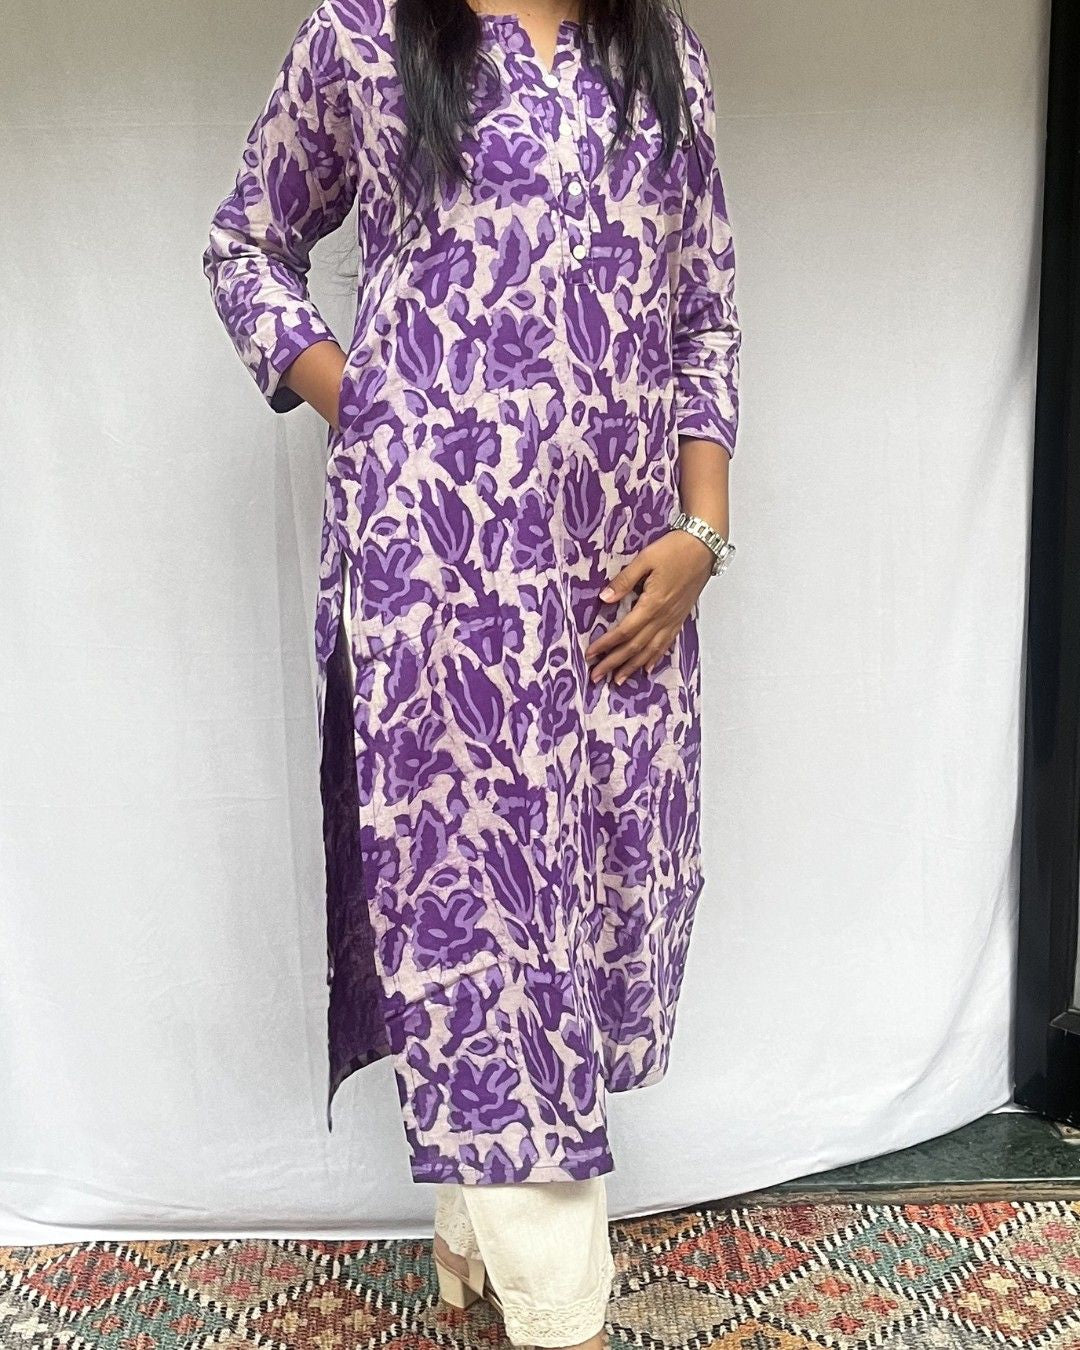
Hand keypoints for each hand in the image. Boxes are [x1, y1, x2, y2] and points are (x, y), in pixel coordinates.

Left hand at [585, 530, 713, 683]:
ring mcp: (673, 619)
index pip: (624, 631)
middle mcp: (663, 617)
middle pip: (635, 647)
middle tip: (596, 676)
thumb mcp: (645, 559)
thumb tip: (604, 598)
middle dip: (614, 663)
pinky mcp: (680, 618)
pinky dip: (655, 658)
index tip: (590, 654)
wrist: (705, 547)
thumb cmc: (675, 549)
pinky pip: (666, 643)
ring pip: (651, 650)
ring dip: (633, 667)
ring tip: (617, 680)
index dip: (606, 645)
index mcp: (652, 604)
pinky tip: (646, 667)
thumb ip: (624, 581)